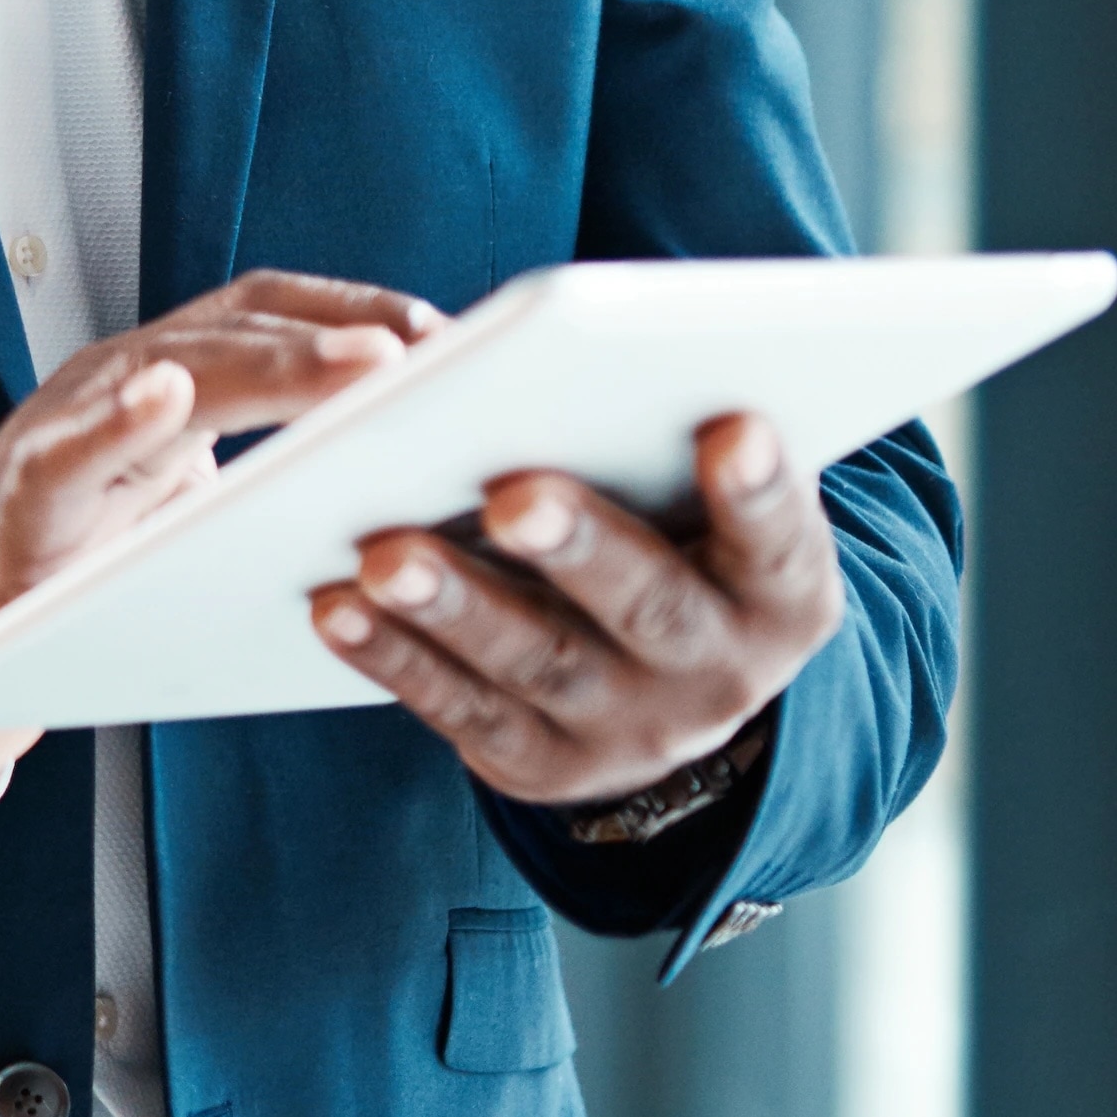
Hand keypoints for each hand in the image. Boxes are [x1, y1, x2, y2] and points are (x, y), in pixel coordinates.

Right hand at [0, 270, 444, 790]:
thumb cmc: (84, 572)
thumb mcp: (191, 514)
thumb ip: (273, 484)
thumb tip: (420, 496)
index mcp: (168, 383)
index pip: (269, 312)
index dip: (360, 307)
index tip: (456, 330)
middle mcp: (117, 381)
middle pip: (235, 328)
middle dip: (336, 330)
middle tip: (428, 346)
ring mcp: (64, 431)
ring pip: (168, 372)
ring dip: (270, 365)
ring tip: (358, 365)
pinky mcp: (20, 500)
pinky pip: (66, 454)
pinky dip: (111, 422)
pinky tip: (160, 401)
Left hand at [310, 410, 843, 808]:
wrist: (667, 691)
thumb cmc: (679, 542)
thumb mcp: (710, 507)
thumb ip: (679, 444)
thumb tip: (593, 354)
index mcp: (780, 596)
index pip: (782, 540)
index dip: (762, 491)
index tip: (734, 424)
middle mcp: (718, 675)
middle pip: (650, 609)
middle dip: (581, 548)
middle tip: (514, 494)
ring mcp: (628, 730)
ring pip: (540, 664)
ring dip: (457, 609)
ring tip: (385, 555)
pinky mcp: (538, 762)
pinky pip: (460, 709)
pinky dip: (394, 658)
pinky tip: (335, 606)